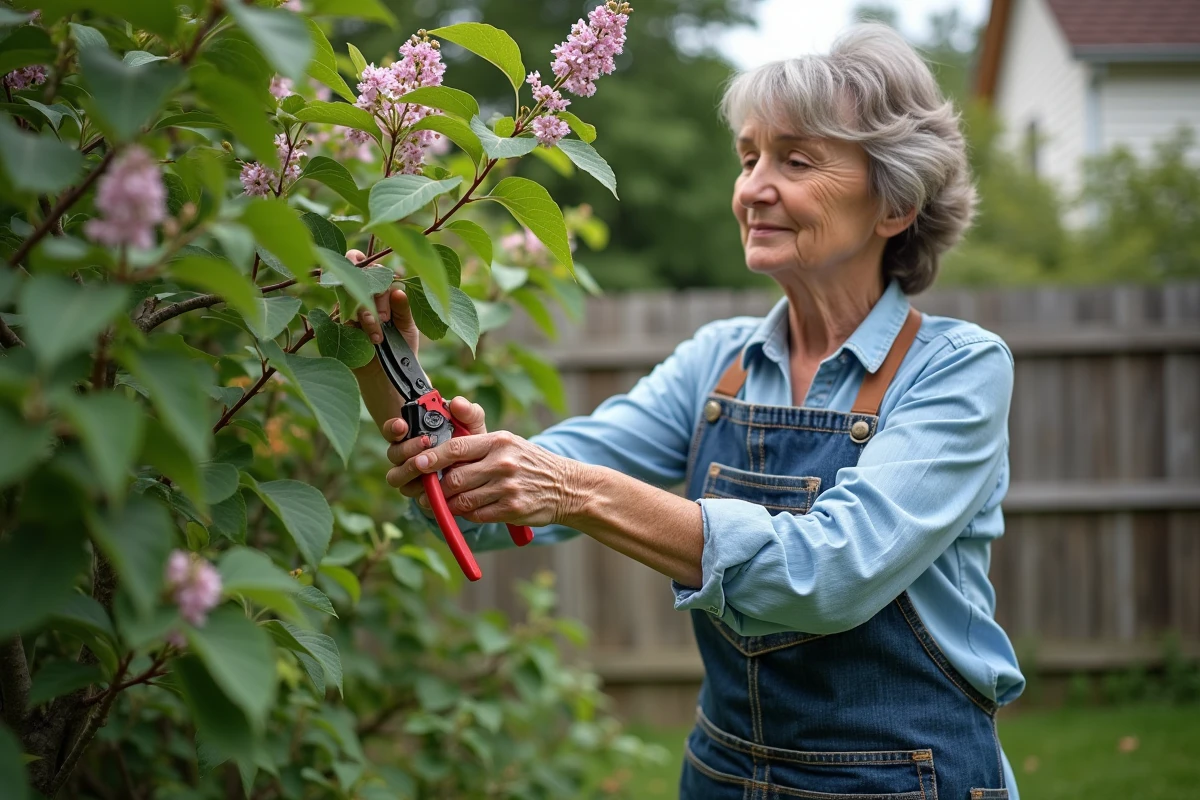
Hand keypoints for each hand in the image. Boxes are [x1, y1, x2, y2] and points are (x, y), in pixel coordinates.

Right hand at [342, 248, 419, 434]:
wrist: (388, 376)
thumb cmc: (400, 347)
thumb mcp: (407, 328)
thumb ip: (404, 309)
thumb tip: (399, 290)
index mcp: (379, 291)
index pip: (372, 268)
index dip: (378, 272)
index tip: (392, 290)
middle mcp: (360, 296)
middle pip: (359, 277)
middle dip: (374, 294)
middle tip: (385, 319)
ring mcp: (346, 311)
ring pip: (350, 297)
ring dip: (367, 315)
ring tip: (378, 337)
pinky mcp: (335, 327)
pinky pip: (340, 318)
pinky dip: (355, 328)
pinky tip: (367, 340)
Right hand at [384, 397, 487, 497]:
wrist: (478, 470)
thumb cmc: (470, 443)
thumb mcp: (472, 426)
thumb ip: (468, 412)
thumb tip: (456, 403)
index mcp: (413, 435)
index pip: (392, 430)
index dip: (393, 428)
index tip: (403, 424)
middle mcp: (406, 455)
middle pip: (393, 454)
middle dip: (407, 448)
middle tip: (426, 442)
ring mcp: (410, 476)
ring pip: (397, 477)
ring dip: (410, 470)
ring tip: (429, 465)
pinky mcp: (419, 495)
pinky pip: (412, 496)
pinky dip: (423, 491)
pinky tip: (437, 486)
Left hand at [385, 429, 588, 526]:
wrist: (567, 487)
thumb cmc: (530, 463)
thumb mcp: (508, 443)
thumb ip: (476, 443)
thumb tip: (438, 450)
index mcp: (498, 441)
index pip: (456, 447)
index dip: (432, 457)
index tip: (417, 463)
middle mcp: (503, 463)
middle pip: (454, 478)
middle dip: (436, 488)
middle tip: (427, 492)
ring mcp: (508, 487)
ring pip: (463, 500)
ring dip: (448, 505)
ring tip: (442, 504)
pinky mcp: (512, 509)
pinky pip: (477, 515)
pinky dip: (468, 515)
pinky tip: (469, 510)